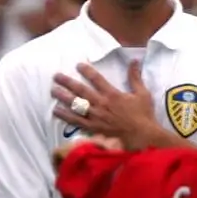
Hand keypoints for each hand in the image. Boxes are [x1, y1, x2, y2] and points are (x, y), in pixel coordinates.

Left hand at [52, 61, 169, 147]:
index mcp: (112, 94)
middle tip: (56, 76)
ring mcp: (96, 117)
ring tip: (53, 91)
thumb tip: (134, 60)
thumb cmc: (143, 115)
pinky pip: (76, 121)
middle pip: (81, 91)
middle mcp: (101, 104)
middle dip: (68, 82)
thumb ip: (135, 77)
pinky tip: (56, 111)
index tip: (78, 65)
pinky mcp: (93, 128)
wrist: (142, 136)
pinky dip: (65, 116)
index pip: (97, 79)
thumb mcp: (142, 94)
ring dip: (63, 97)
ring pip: (76, 105)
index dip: (87, 71)